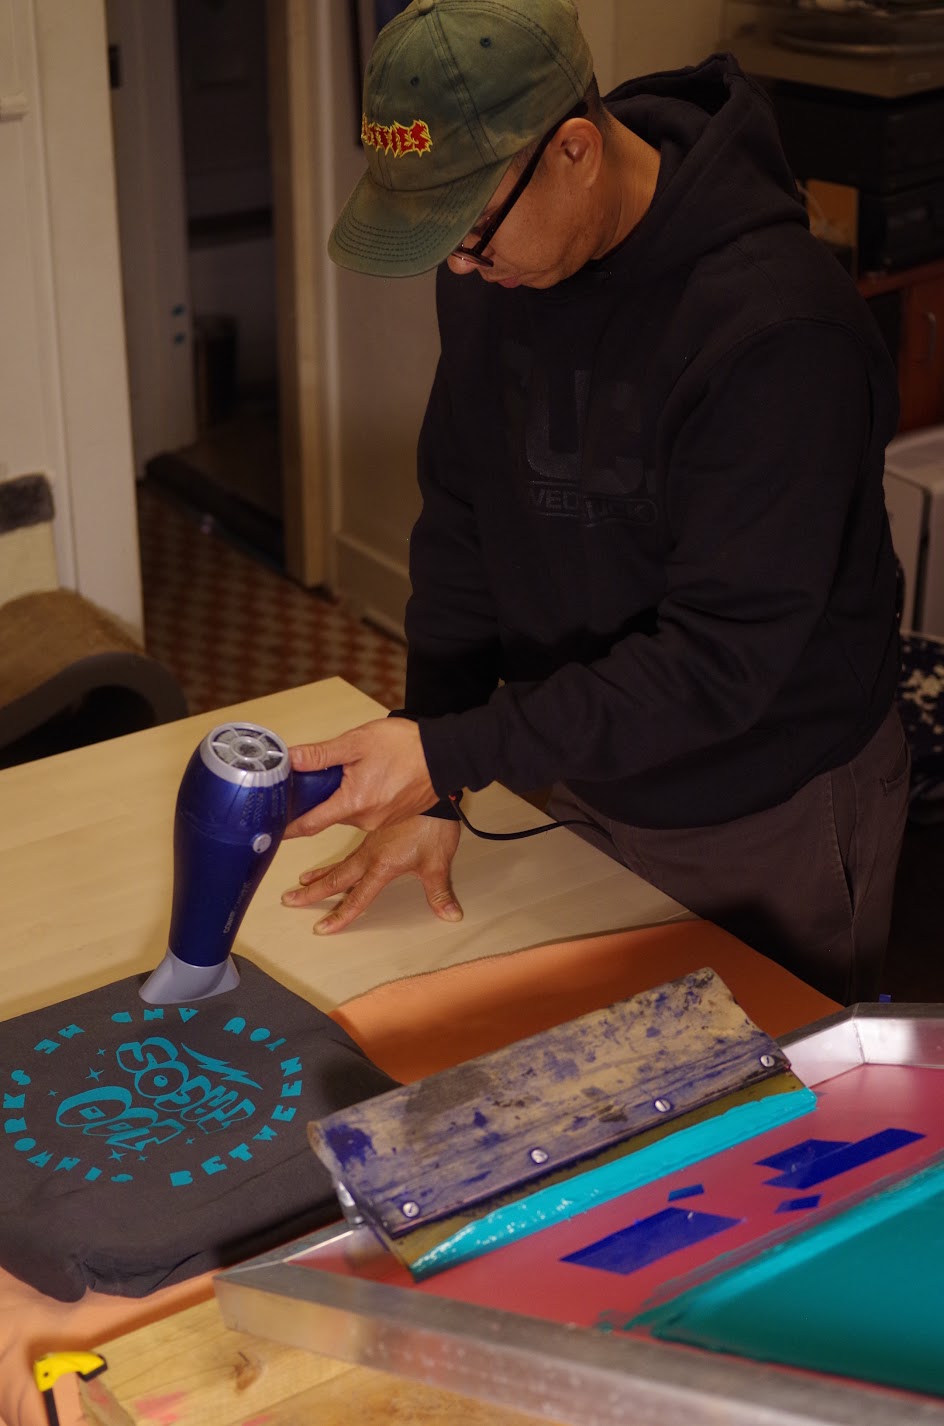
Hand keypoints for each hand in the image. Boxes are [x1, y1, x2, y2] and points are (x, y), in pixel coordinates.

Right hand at [281, 815, 461, 933]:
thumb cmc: (433, 828)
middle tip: (290, 900)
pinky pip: (348, 853)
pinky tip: (330, 864)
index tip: (323, 928)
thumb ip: (440, 892)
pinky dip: (335, 861)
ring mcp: (369, 844)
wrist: (432, 794)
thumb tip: (451, 916)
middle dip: (313, 892)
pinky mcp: (373, 835)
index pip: (358, 897)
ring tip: (301, 883)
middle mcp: (370, 856)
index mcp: (382, 865)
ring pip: (339, 864)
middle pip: (337, 878)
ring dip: (320, 874)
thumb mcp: (437, 863)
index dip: (341, 915)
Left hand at [285, 718, 437, 835]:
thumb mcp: (357, 743)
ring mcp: (381, 821)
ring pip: (349, 812)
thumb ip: (321, 754)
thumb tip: (290, 759)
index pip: (310, 823)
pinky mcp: (392, 817)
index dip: (288, 827)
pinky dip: (360, 799)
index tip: (272, 830)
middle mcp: (366, 820)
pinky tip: (371, 778)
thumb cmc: (405, 746)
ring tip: (352, 772)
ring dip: (342, 797)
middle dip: (319, 799)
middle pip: (329, 815)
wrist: (446, 755)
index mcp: (354, 804)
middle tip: (315, 777)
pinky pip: (367, 812)